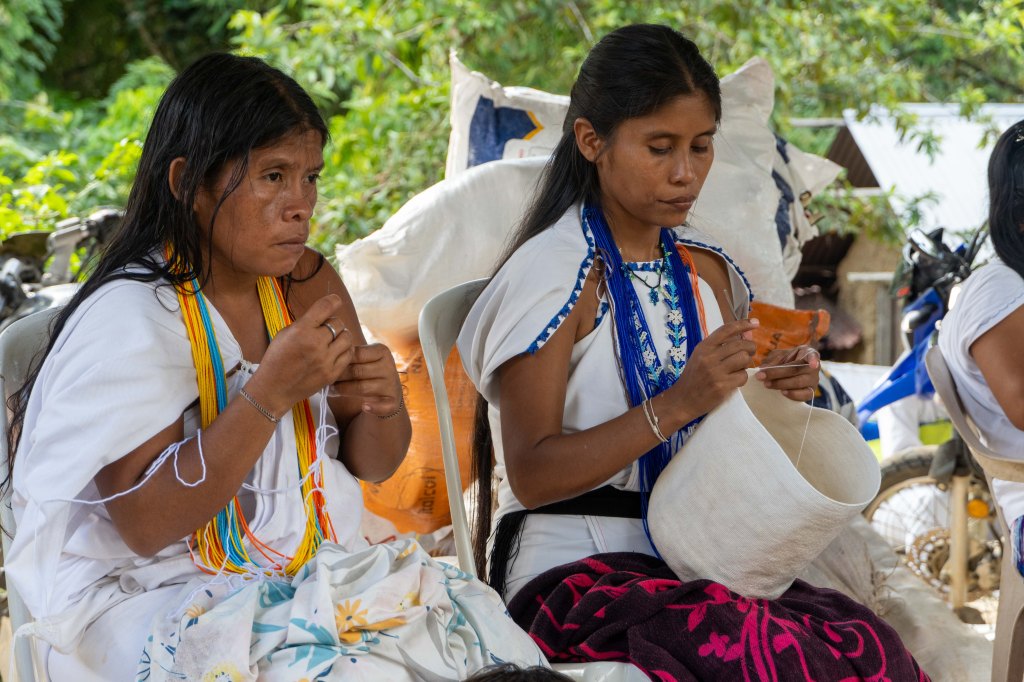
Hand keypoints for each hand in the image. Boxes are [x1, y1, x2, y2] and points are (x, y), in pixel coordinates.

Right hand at [247, 294, 354, 414]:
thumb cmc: (277, 359)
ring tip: (332, 341)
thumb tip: (325, 314)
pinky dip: (344, 350)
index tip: (336, 301)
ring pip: (347, 337)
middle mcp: (315, 343)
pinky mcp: (332, 373)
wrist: (274, 389)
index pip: (325, 307)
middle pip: (338, 323)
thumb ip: (305, 323)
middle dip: (333, 324)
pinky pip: (348, 354)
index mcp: (301, 330)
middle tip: (325, 330)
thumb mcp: (285, 334)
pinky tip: (336, 351)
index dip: (333, 300)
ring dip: (341, 336)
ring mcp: (325, 360)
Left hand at [331, 344, 402, 416]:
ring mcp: (391, 384)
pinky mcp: (393, 402)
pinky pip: (382, 406)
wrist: (388, 390)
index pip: (355, 354)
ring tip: (331, 391)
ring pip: (362, 388)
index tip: (326, 365)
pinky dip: (373, 407)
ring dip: (343, 391)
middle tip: (325, 380)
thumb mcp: (364, 359)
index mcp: (382, 351)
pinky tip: (364, 407)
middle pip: (357, 371)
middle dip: (337, 377)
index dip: (339, 361)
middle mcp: (389, 366)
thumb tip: (326, 359)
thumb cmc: (369, 371)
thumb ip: (350, 356)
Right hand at [663, 318, 757, 420]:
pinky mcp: (722, 386)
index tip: (755, 323)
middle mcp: (709, 357)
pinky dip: (742, 378)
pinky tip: (734, 380)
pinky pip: (743, 376)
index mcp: (703, 347)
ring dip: (746, 364)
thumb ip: (723, 345)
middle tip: (749, 353)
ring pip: (744, 359)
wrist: (683, 400)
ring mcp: (715, 372)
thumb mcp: (703, 356)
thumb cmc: (694, 376)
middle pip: (740, 345)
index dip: (743, 324)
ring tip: (739, 368)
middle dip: (750, 348)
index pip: (726, 330)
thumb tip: (748, 333)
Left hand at [755, 345, 820, 401]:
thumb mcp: (780, 355)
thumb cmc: (787, 360)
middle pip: (796, 370)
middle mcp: (814, 368)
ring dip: (780, 384)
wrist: (792, 372)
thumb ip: (773, 360)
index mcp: (808, 354)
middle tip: (761, 376)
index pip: (813, 356)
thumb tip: (763, 369)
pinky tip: (782, 392)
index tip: (813, 364)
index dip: (813, 360)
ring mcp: (813, 381)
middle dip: (777, 373)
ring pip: (798, 383)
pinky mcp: (810, 392)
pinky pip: (804, 395)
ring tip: (767, 384)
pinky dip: (793, 394)